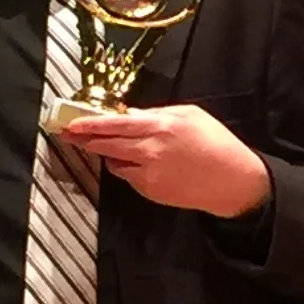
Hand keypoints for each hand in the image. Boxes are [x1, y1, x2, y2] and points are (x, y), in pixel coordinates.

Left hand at [48, 104, 271, 218]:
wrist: (232, 180)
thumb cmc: (216, 143)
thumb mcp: (190, 115)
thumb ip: (158, 113)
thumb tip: (132, 115)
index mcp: (160, 125)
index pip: (115, 123)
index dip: (90, 123)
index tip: (72, 123)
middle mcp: (150, 149)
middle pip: (107, 144)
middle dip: (86, 139)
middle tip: (71, 135)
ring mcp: (149, 172)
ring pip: (114, 162)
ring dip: (107, 154)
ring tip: (105, 147)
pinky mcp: (151, 190)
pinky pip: (128, 177)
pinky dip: (125, 168)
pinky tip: (135, 163)